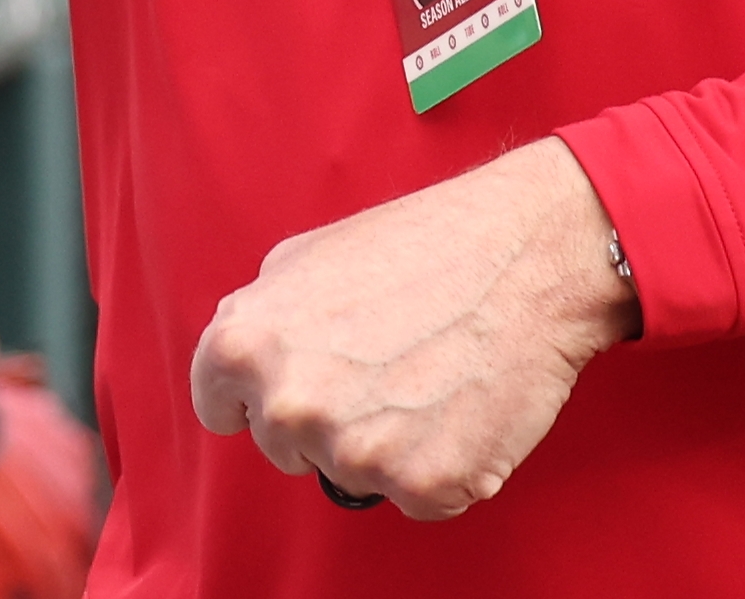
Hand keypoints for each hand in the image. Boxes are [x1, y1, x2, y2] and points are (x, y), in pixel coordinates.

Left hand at [188, 138, 638, 520]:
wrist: (524, 260)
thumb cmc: (421, 246)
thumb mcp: (305, 257)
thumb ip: (260, 318)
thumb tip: (246, 363)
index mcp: (244, 347)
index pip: (220, 408)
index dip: (257, 394)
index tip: (296, 382)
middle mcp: (289, 407)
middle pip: (284, 448)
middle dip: (324, 418)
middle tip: (381, 368)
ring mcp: (354, 453)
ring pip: (351, 474)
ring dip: (384, 445)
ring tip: (426, 379)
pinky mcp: (423, 486)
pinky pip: (415, 497)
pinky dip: (438, 467)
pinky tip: (458, 409)